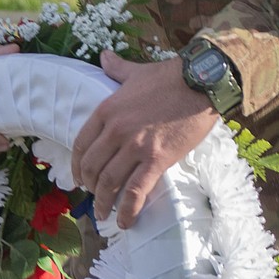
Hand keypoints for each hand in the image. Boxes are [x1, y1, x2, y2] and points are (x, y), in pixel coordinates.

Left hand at [71, 51, 216, 229]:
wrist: (200, 82)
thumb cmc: (170, 76)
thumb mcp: (137, 72)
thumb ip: (116, 69)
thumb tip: (104, 56)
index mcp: (107, 110)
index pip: (81, 145)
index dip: (77, 165)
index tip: (80, 177)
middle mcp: (116, 130)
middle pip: (92, 167)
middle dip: (90, 186)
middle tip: (93, 197)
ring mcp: (135, 146)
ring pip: (110, 182)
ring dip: (103, 202)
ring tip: (104, 214)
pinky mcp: (157, 159)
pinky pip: (136, 191)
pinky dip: (128, 210)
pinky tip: (124, 222)